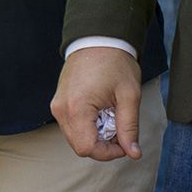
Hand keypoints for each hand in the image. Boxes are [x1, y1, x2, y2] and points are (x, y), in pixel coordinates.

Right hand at [52, 46, 143, 160]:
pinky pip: (71, 126)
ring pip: (75, 137)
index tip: (124, 144)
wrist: (97, 38)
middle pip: (80, 146)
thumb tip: (133, 153)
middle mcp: (61, 109)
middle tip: (120, 130)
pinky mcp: (58, 102)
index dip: (109, 153)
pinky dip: (87, 127)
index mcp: (77, 107)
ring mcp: (57, 105)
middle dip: (103, 145)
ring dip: (95, 136)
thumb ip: (129, 127)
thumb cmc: (114, 62)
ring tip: (110, 118)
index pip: (87, 148)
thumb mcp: (129, 96)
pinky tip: (100, 113)